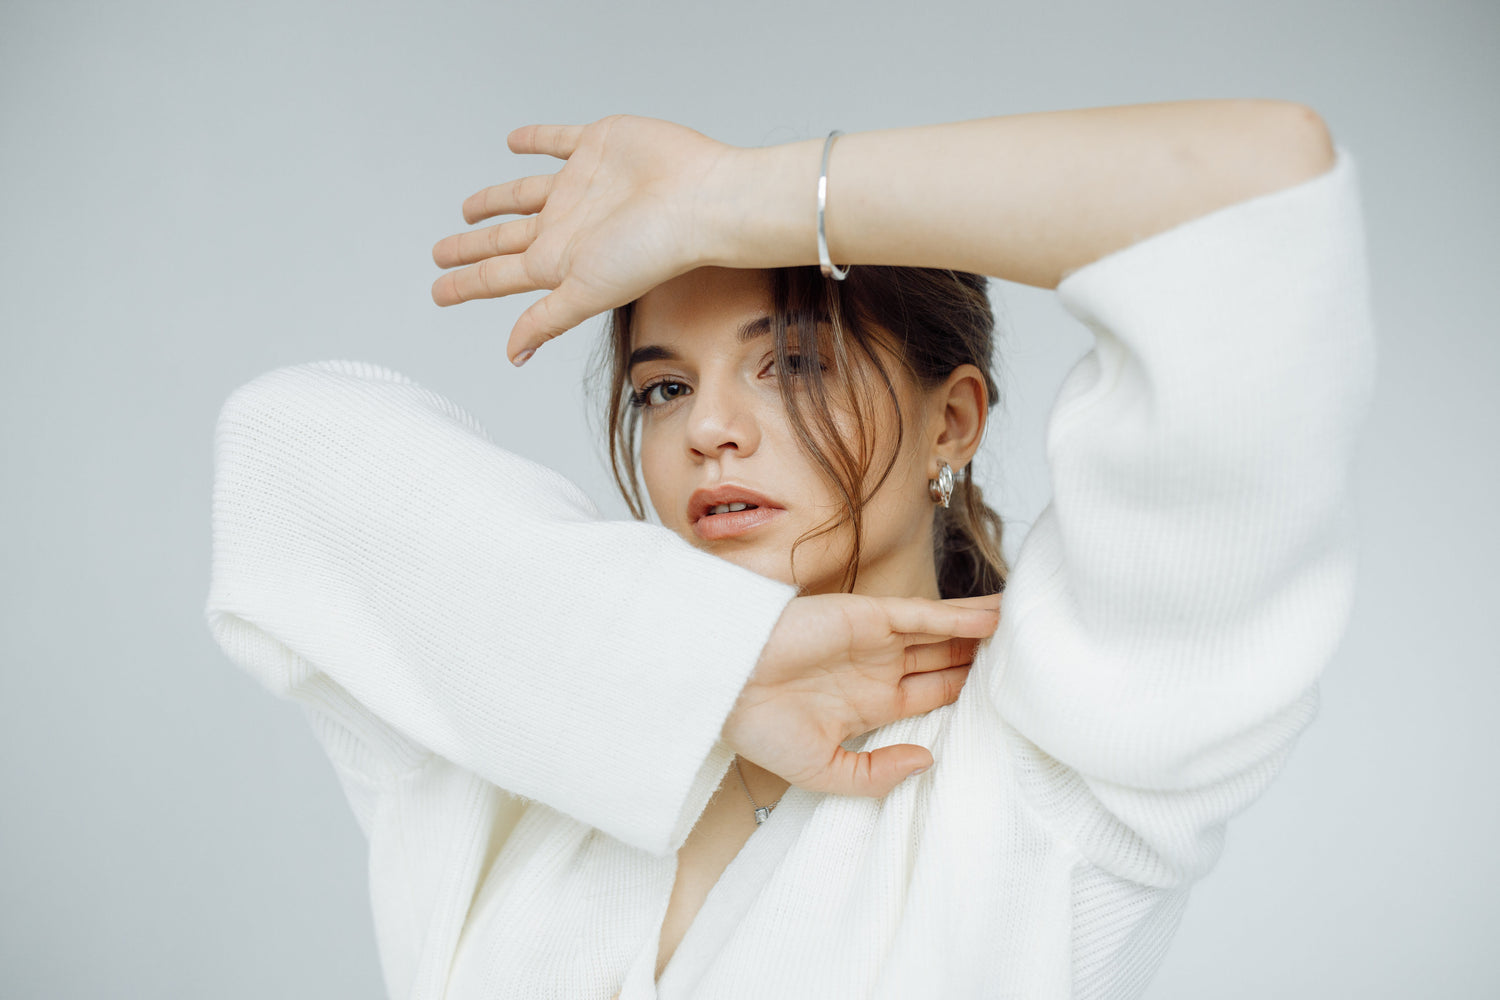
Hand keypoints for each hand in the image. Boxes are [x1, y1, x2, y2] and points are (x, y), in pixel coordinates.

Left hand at [430, 114, 735, 365]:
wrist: (699, 200)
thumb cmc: (653, 251)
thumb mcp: (587, 292)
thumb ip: (547, 320)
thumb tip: (513, 356)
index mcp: (559, 260)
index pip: (498, 275)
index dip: (464, 283)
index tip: (436, 292)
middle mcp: (567, 225)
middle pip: (504, 239)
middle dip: (471, 247)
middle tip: (441, 253)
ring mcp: (580, 185)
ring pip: (523, 192)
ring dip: (495, 200)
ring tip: (469, 208)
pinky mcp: (598, 146)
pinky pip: (557, 140)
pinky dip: (535, 139)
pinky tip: (515, 141)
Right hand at [721, 591, 1001, 798]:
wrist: (726, 684)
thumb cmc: (760, 727)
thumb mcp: (822, 770)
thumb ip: (874, 774)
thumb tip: (927, 762)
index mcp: (866, 704)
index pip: (927, 695)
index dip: (962, 692)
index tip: (1002, 695)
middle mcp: (875, 670)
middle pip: (942, 661)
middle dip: (978, 658)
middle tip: (1023, 655)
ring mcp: (874, 641)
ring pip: (942, 633)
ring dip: (979, 631)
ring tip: (1023, 627)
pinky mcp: (870, 616)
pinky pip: (927, 615)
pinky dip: (962, 615)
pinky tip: (996, 616)